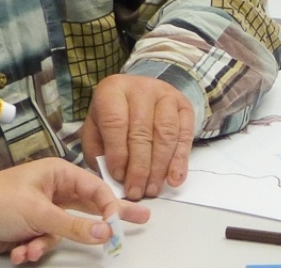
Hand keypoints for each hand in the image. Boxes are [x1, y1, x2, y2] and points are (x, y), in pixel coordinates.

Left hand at [0, 158, 150, 267]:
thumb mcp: (39, 213)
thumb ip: (74, 225)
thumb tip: (107, 232)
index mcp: (59, 173)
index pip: (95, 187)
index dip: (109, 206)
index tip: (116, 225)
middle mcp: (55, 190)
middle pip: (87, 208)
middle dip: (103, 222)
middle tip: (141, 219)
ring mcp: (44, 210)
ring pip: (64, 232)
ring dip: (46, 244)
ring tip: (30, 250)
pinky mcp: (33, 228)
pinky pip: (47, 241)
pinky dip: (34, 249)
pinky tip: (20, 252)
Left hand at [80, 74, 195, 200]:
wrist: (138, 94)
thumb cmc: (112, 118)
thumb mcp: (95, 130)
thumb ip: (100, 153)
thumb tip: (115, 180)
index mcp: (113, 90)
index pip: (116, 122)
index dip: (118, 153)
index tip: (118, 177)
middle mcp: (142, 88)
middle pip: (143, 132)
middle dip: (140, 167)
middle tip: (136, 192)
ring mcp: (166, 95)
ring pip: (166, 134)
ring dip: (159, 167)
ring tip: (152, 189)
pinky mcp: (185, 105)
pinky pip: (185, 134)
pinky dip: (180, 160)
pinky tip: (174, 179)